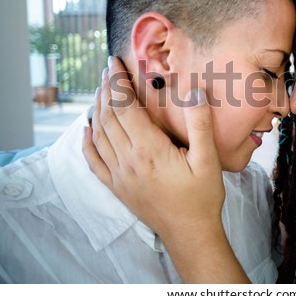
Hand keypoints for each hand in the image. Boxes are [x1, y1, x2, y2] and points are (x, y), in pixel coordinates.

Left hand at [82, 57, 248, 281]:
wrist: (189, 232)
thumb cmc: (202, 197)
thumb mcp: (208, 159)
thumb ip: (200, 123)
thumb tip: (194, 89)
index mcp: (149, 149)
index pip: (125, 106)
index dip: (118, 82)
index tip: (115, 62)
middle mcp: (128, 160)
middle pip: (109, 116)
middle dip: (106, 89)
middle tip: (108, 69)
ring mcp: (119, 175)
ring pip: (99, 135)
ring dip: (97, 109)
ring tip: (100, 90)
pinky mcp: (117, 187)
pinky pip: (94, 162)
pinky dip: (87, 143)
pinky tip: (86, 130)